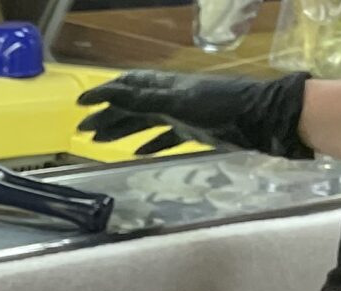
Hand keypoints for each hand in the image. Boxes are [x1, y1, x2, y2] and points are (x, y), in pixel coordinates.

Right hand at [76, 69, 311, 158]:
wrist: (260, 119)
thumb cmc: (220, 108)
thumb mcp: (177, 103)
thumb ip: (143, 99)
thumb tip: (109, 92)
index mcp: (165, 88)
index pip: (127, 87)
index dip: (104, 94)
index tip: (81, 104)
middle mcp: (171, 98)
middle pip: (132, 106)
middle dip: (107, 115)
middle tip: (83, 129)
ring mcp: (183, 114)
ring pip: (145, 122)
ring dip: (122, 130)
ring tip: (99, 140)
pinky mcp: (194, 130)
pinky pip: (166, 137)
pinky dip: (150, 144)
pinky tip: (138, 153)